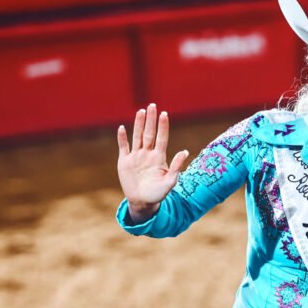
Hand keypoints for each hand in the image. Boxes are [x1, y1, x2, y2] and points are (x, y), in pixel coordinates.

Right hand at [117, 103, 189, 220]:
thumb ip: (176, 166)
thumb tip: (185, 151)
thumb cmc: (158, 193)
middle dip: (151, 120)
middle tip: (152, 105)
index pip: (162, 138)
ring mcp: (136, 156)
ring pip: (137, 136)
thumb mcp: (170, 182)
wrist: (143, 202)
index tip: (164, 114)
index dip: (163, 126)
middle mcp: (148, 153)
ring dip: (138, 124)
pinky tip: (122, 128)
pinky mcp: (125, 162)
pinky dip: (122, 138)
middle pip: (149, 133)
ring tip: (141, 111)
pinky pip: (123, 147)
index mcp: (159, 157)